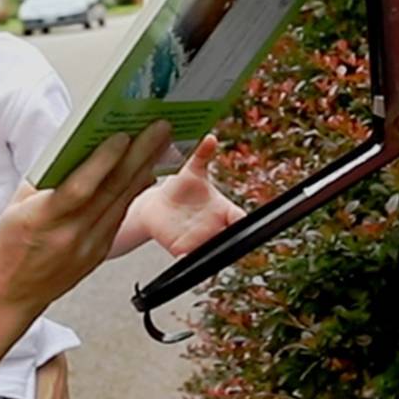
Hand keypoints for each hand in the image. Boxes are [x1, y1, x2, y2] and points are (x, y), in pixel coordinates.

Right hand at [0, 122, 173, 314]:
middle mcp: (70, 234)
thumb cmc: (11, 246)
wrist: (12, 293)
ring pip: (122, 202)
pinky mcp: (98, 253)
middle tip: (159, 130)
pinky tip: (145, 174)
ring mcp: (88, 246)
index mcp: (43, 219)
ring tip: (159, 144)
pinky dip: (133, 192)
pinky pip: (119, 217)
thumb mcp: (15, 207)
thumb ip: (44, 178)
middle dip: (139, 155)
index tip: (122, 136)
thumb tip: (74, 147)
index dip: (103, 161)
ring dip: (143, 169)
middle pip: (111, 190)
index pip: (80, 187)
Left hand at [132, 134, 244, 256]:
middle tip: (222, 236)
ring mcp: (199, 241)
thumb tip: (210, 137)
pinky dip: (188, 262)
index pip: (239, 218)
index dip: (242, 221)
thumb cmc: (180, 187)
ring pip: (211, 254)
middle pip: (228, 240)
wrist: (156, 206)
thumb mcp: (190, 170)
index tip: (240, 220)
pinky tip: (184, 257)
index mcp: (222, 210)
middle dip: (228, 242)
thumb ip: (201, 154)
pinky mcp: (182, 251)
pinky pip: (188, 261)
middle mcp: (215, 228)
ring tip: (203, 248)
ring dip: (210, 255)